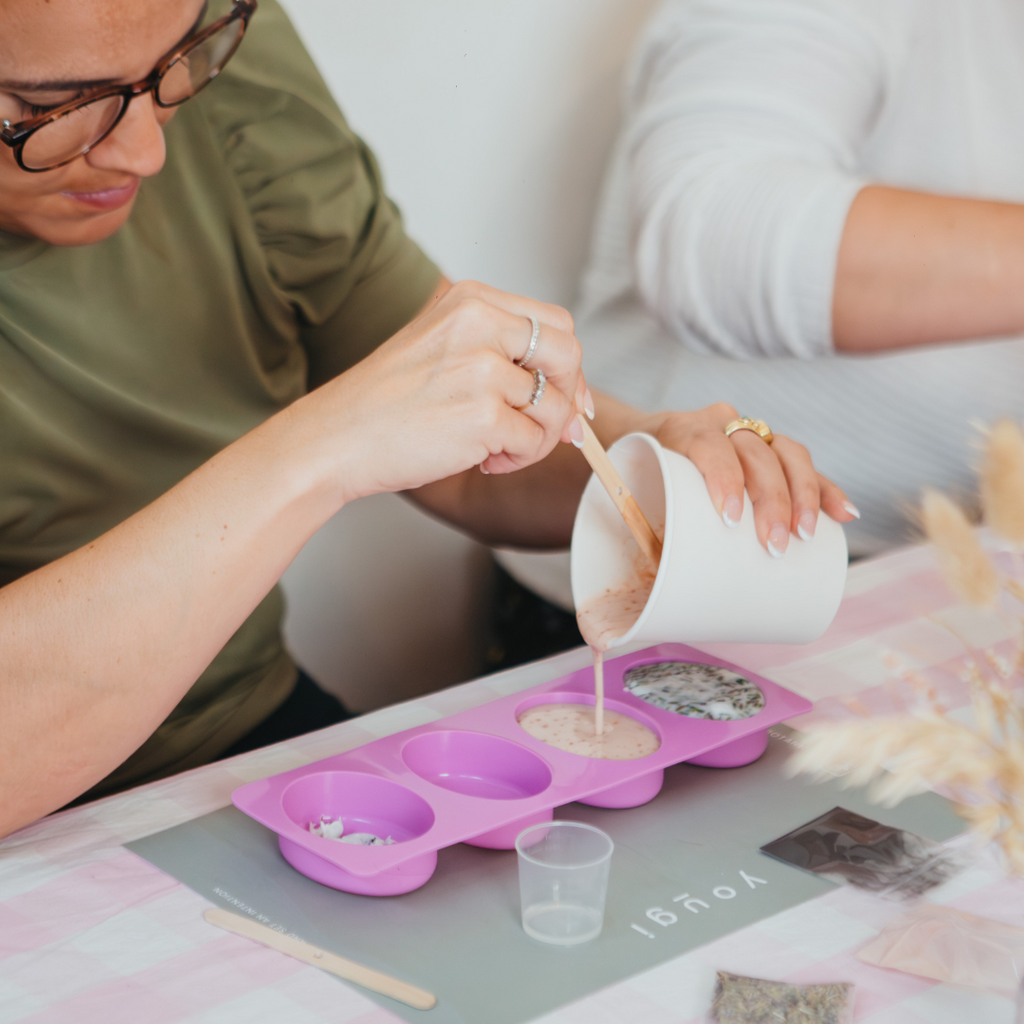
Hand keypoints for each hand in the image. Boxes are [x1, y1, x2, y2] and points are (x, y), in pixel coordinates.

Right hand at [307, 280, 585, 502]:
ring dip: (539, 438)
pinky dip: (517, 459)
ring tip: (500, 449)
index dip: (568, 365)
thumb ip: (502, 359)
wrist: (337, 438)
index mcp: (471, 301)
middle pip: (569, 355)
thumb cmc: (384, 403)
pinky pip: (534, 441)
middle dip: (567, 398)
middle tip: (542, 427)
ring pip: (557, 406)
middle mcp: (480, 325)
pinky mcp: (483, 416)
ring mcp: (482, 370)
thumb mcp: (442, 348)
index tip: (564, 395)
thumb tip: (576, 402)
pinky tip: (485, 461)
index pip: (554, 322)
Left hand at [634, 403, 857, 555]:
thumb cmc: (635, 479)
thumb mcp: (629, 493)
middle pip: (756, 453)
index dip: (724, 478)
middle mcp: (721, 424)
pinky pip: (805, 466)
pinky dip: (826, 489)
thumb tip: (641, 601)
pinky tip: (844, 515)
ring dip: (804, 495)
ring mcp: (751, 433)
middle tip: (773, 545)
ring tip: (806, 535)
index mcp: (683, 429)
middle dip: (771, 500)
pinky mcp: (773, 450)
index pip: (710, 446)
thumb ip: (637, 530)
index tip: (731, 518)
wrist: (642, 440)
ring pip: (787, 454)